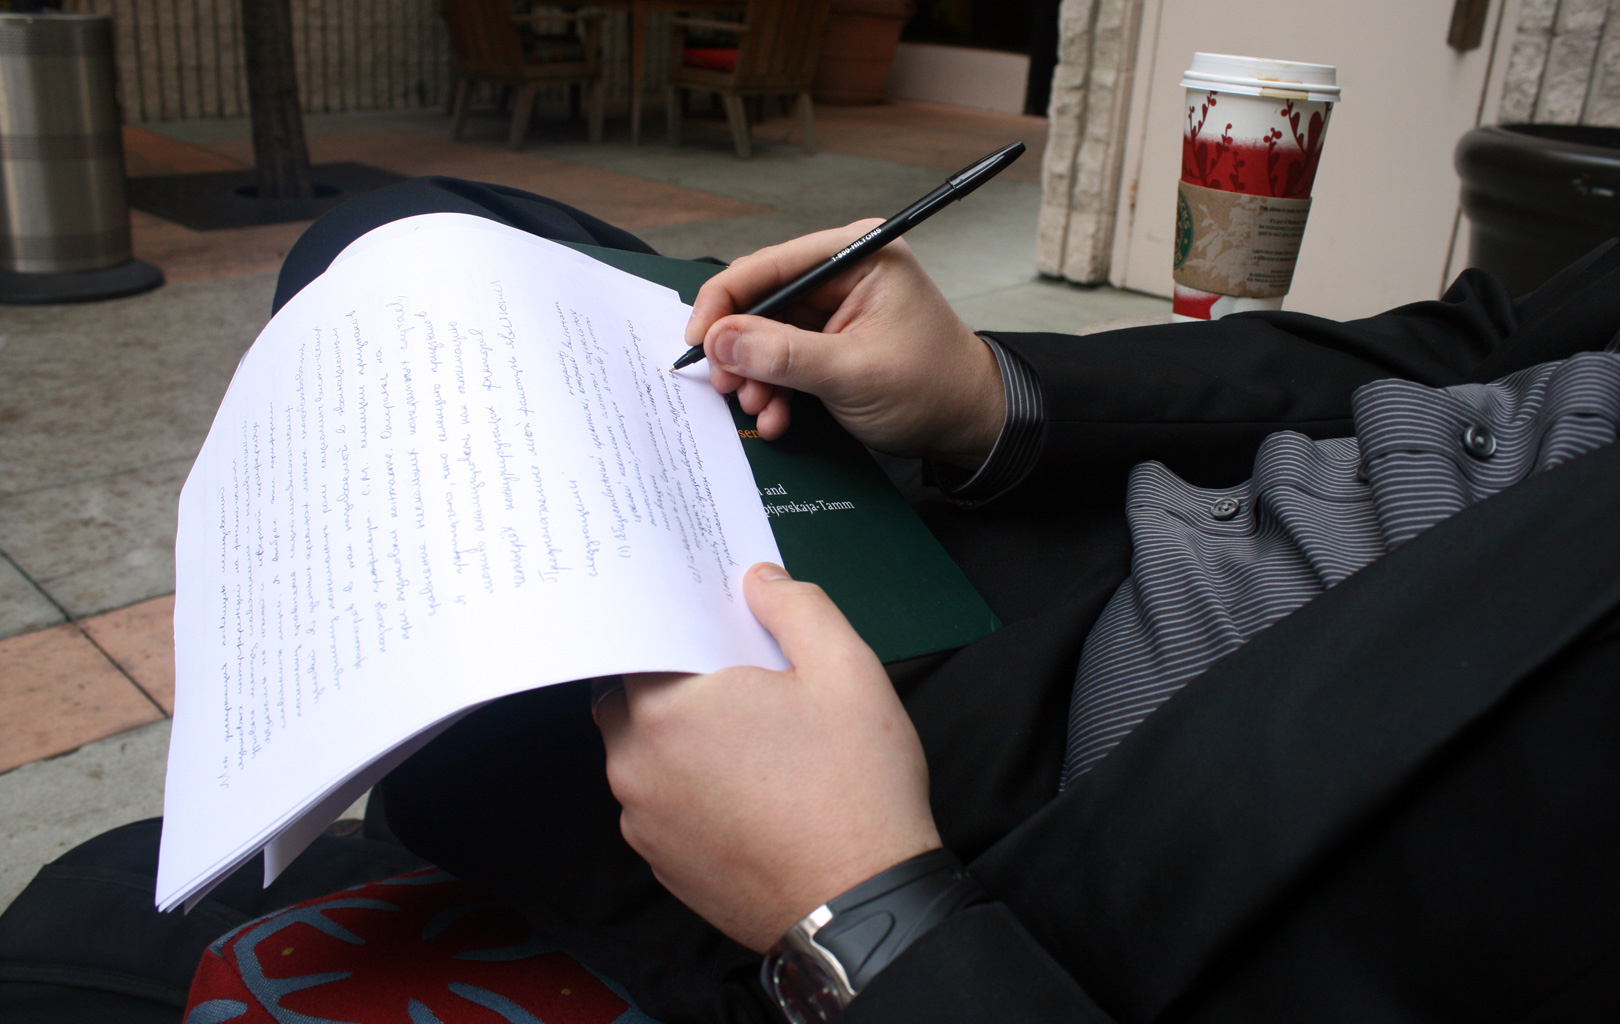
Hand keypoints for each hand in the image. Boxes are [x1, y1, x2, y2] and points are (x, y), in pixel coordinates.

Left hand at [596, 563, 941, 952]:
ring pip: (647, 753)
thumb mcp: (846, 670)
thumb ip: (797, 608)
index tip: (713, 620)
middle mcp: (636, 767)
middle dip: (676, 679)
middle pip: (634, 697)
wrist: (862, 905)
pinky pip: (664, 803)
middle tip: (738, 674)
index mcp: (665, 710)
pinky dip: (692, 787)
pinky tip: (751, 786)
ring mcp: (645, 823)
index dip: (677, 623)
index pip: (641, 641)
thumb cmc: (855, 788)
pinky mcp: (664, 864)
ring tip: (754, 736)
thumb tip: (760, 582)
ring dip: (683, 736)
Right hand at [686, 222, 1004, 468]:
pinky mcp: (830, 339)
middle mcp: (843, 272)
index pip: (771, 265)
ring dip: (755, 375)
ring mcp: (836, 307)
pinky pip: (783, 357)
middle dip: (740, 348)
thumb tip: (721, 338)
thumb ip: (783, 354)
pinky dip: (773, 388)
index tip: (699, 340)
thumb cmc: (933, 388)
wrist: (969, 425)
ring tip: (758, 409)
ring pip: (766, 334)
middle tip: (726, 386)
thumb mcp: (853, 372)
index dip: (725, 301)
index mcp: (858, 255)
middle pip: (762, 300)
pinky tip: (775, 415)